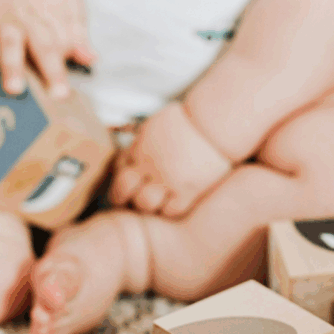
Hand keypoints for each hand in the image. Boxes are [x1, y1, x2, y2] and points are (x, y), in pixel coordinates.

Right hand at [0, 0, 95, 97]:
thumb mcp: (70, 9)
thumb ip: (79, 36)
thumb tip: (90, 58)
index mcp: (56, 14)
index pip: (66, 39)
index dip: (68, 62)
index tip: (66, 90)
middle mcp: (31, 17)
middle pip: (43, 44)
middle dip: (50, 69)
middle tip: (57, 94)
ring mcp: (6, 17)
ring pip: (10, 42)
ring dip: (12, 65)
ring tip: (16, 89)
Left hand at [110, 103, 232, 217]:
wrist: (215, 125)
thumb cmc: (187, 123)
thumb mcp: (154, 125)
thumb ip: (139, 142)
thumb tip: (127, 156)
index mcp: (140, 148)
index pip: (118, 172)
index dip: (119, 182)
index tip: (124, 188)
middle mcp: (151, 165)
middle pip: (123, 190)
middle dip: (122, 198)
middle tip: (129, 202)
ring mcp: (169, 179)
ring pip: (144, 203)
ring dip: (146, 205)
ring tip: (154, 204)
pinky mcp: (188, 190)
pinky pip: (170, 210)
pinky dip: (168, 210)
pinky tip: (172, 204)